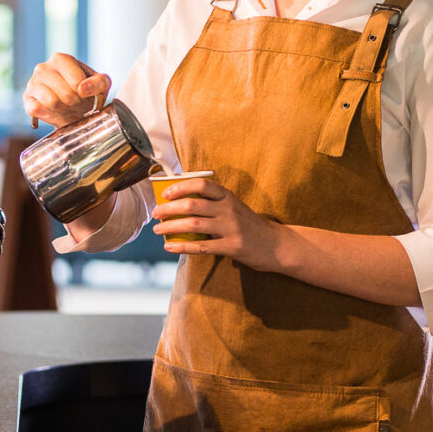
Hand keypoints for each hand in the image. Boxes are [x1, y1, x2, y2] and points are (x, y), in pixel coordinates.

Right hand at [23, 52, 111, 128]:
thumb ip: (99, 82)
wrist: (74, 109)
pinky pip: (37, 109)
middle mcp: (42, 68)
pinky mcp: (27, 100)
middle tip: (75, 101)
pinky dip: (49, 113)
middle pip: (65, 93)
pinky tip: (53, 109)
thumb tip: (83, 88)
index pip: (76, 81)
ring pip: (51, 101)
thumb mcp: (102, 84)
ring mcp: (32, 83)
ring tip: (64, 104)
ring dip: (62, 108)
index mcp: (60, 59)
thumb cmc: (87, 92)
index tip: (84, 93)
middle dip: (74, 101)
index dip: (84, 92)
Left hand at [151, 177, 288, 270]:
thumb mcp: (234, 208)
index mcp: (228, 197)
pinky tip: (169, 247)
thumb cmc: (249, 226)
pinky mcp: (232, 247)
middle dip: (169, 209)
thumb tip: (179, 204)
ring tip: (158, 230)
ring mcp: (231, 228)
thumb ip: (213, 205)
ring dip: (171, 227)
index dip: (180, 187)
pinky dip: (182, 246)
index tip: (165, 193)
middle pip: (192, 204)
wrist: (277, 245)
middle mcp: (229, 209)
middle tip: (155, 214)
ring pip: (193, 224)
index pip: (201, 185)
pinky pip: (201, 246)